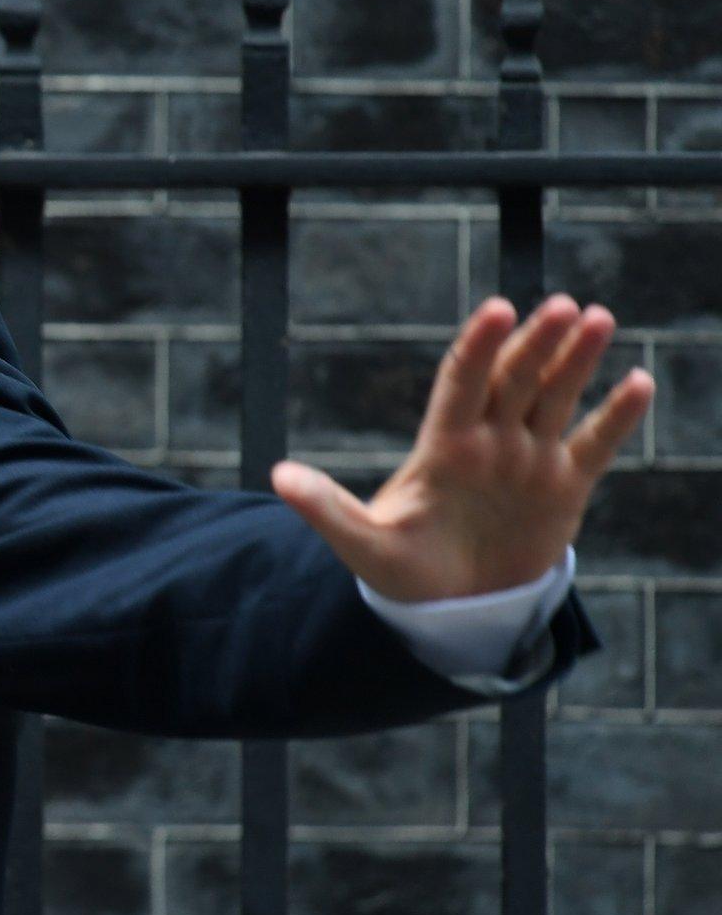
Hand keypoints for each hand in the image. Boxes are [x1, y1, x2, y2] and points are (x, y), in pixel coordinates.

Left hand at [270, 294, 654, 602]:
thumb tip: (276, 478)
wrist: (449, 608)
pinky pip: (594, 444)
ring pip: (555, 397)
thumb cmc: (401, 570)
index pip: (461, 383)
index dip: (478, 348)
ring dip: (577, 360)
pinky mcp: (563, 487)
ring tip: (599, 318)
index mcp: (442, 447)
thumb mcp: (362, 543)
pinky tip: (638, 382)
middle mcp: (488, 442)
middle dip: (536, 342)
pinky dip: (616, 416)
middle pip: (515, 379)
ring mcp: (528, 460)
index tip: (497, 311)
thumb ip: (325, 508)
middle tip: (564, 306)